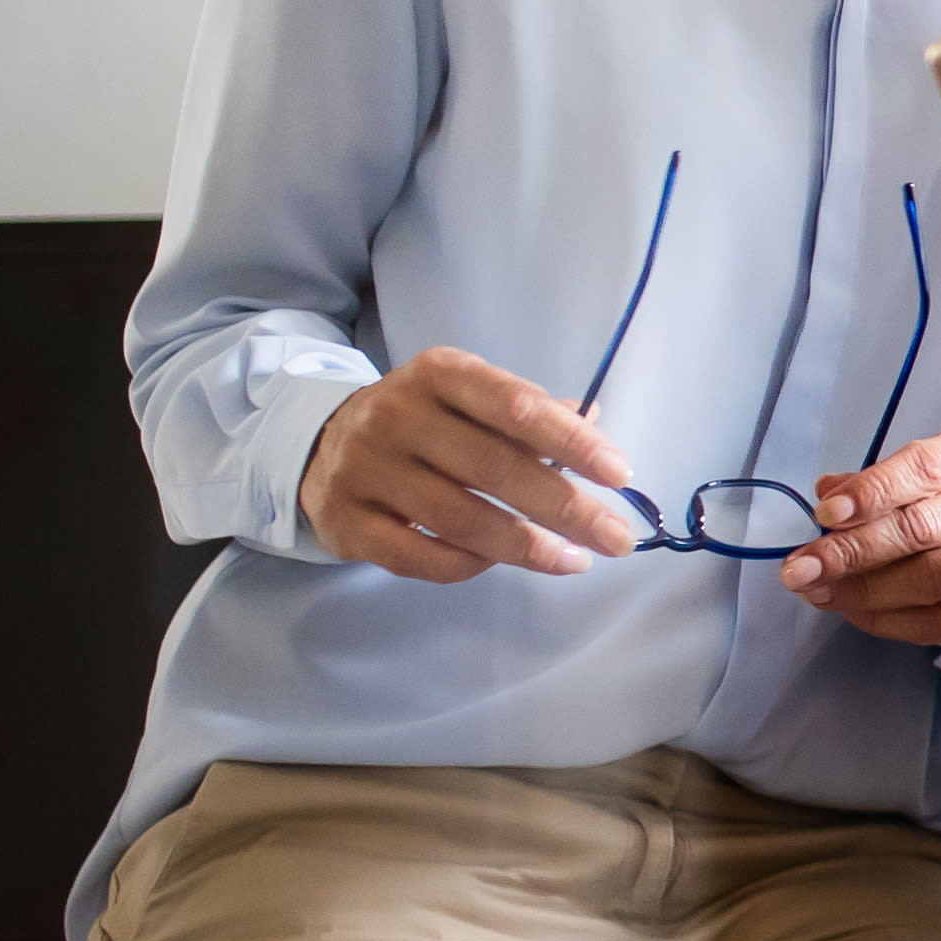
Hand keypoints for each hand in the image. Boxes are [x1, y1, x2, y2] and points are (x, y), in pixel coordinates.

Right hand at [300, 347, 642, 581]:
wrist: (320, 443)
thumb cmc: (423, 422)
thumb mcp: (470, 398)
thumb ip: (529, 412)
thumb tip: (595, 420)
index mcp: (440, 374)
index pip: (515, 406)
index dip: (571, 441)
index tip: (620, 474)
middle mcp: (396, 415)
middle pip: (495, 468)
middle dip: (567, 508)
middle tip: (617, 538)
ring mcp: (365, 469)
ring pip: (460, 519)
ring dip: (528, 547)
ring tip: (576, 560)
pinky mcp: (345, 521)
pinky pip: (420, 557)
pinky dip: (470, 566)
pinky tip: (505, 564)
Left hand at [780, 430, 940, 646]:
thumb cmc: (930, 509)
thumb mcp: (898, 484)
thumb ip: (862, 487)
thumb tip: (827, 494)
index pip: (925, 467)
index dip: (872, 491)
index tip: (826, 514)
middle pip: (920, 528)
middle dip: (850, 551)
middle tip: (801, 567)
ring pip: (927, 580)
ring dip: (860, 591)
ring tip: (816, 592)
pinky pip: (934, 623)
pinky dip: (884, 621)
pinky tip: (853, 612)